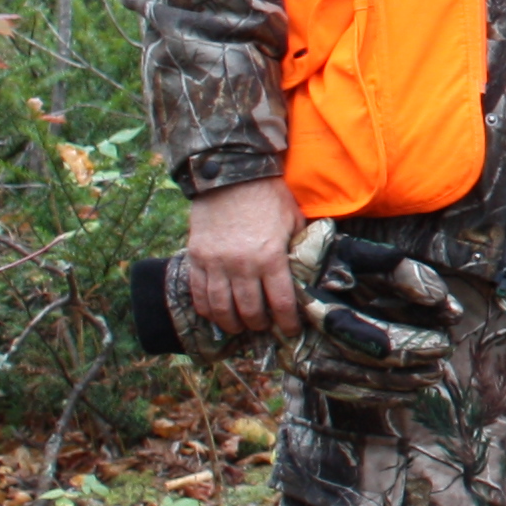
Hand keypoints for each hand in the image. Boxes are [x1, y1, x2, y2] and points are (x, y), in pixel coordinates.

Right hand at [185, 177, 307, 338]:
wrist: (232, 175)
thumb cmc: (269, 196)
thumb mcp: (293, 221)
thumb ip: (298, 248)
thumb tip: (308, 270)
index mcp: (270, 257)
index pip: (280, 302)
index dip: (287, 322)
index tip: (291, 330)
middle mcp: (242, 265)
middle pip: (249, 310)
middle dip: (259, 324)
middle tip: (264, 327)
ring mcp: (215, 263)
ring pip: (221, 307)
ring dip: (232, 322)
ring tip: (240, 326)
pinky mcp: (196, 257)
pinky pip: (198, 293)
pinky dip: (207, 309)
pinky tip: (216, 314)